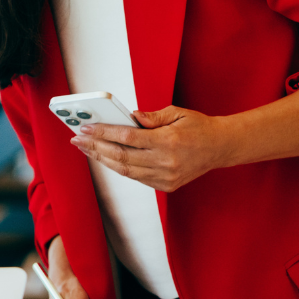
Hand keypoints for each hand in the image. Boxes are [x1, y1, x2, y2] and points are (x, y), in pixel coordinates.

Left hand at [70, 105, 230, 191]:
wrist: (221, 148)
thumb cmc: (198, 127)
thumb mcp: (177, 113)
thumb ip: (151, 117)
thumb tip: (129, 117)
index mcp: (168, 141)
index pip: (127, 137)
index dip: (103, 132)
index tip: (86, 128)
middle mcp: (166, 162)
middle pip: (121, 157)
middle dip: (95, 147)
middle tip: (77, 139)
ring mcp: (166, 177)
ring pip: (125, 170)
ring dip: (102, 159)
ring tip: (86, 148)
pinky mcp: (165, 186)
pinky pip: (135, 177)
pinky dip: (118, 167)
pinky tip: (105, 157)